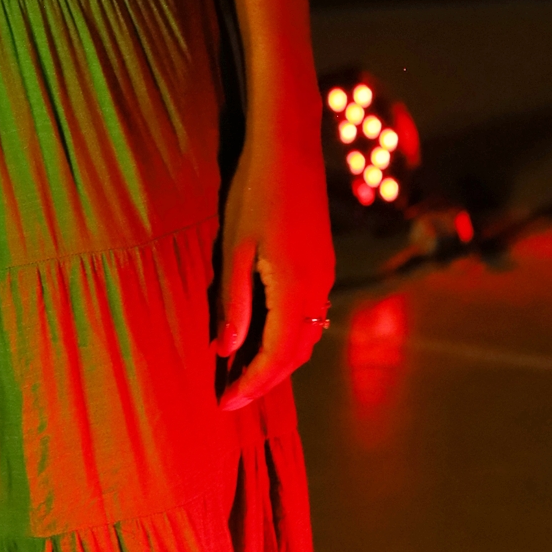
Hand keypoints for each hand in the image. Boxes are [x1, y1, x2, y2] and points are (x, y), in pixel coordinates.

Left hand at [213, 121, 334, 412]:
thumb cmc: (254, 191)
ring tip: (242, 369)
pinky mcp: (323, 260)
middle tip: (230, 395)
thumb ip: (234, 303)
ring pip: (306, 335)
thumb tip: (226, 351)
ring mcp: (325, 274)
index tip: (225, 405)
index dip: (251, 385)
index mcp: (296, 291)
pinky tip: (262, 330)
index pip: (276, 358)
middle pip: (296, 354)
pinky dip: (288, 334)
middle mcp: (319, 289)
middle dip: (264, 379)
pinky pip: (310, 313)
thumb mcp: (235, 248)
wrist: (290, 146)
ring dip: (278, 358)